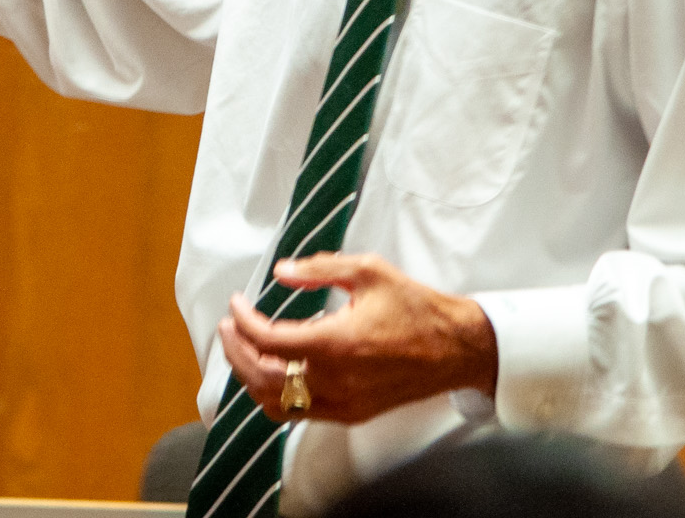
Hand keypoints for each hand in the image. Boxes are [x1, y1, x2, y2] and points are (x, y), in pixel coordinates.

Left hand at [216, 253, 496, 423]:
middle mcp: (336, 380)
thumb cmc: (416, 308)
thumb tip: (281, 272)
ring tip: (242, 349)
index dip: (243, 321)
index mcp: (337, 344)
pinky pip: (299, 414)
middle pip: (262, 377)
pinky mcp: (352, 413)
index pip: (268, 340)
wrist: (455, 348)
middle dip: (236, 350)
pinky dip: (274, 396)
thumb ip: (318, 269)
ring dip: (250, 377)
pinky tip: (271, 373)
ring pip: (276, 404)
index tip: (237, 304)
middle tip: (229, 327)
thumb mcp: (368, 271)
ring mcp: (343, 402)